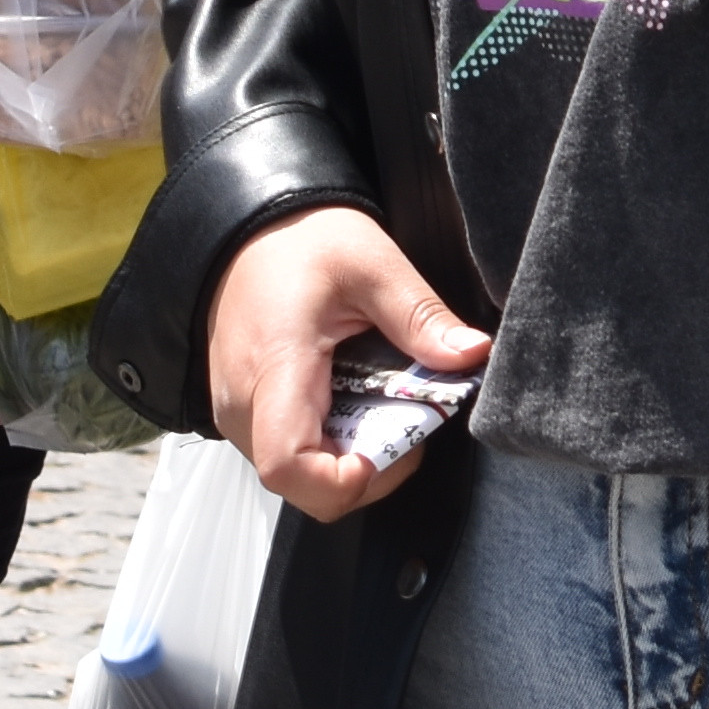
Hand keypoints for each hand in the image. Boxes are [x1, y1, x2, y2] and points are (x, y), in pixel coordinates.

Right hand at [205, 204, 490, 521]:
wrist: (250, 226)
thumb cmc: (301, 240)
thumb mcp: (373, 263)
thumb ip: (420, 317)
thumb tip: (471, 354)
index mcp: (274, 368)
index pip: (290, 467)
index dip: (345, 481)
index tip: (395, 445)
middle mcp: (242, 405)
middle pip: (303, 483)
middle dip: (369, 466)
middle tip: (411, 415)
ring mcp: (237, 413)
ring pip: (298, 474)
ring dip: (352, 453)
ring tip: (385, 399)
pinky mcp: (243, 412)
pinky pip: (289, 450)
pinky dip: (332, 439)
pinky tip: (356, 397)